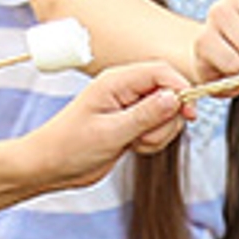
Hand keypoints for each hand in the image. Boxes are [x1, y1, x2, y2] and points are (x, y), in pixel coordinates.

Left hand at [21, 63, 192, 188]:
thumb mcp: (110, 132)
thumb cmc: (69, 146)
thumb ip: (145, 115)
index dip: (180, 90)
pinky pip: (157, 129)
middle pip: (169, 93)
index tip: (188, 114)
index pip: (161, 72)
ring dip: (158, 134)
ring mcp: (129, 107)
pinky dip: (152, 141)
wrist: (50, 166)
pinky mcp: (131, 124)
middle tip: (143, 137)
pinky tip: (132, 147)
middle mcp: (124, 90)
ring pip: (166, 114)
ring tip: (133, 143)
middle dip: (166, 120)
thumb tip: (174, 98)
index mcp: (116, 81)